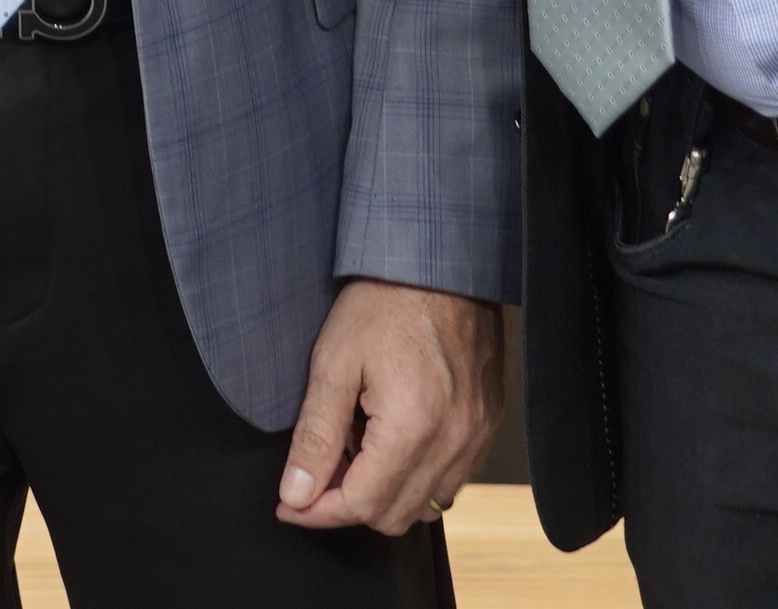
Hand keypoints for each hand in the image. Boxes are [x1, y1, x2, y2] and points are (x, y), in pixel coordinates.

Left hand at [275, 280, 503, 534]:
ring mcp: (476, 435)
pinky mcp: (486, 424)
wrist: (441, 262)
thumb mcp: (334, 362)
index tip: (291, 504)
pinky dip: (416, 476)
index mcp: (412, 427)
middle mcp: (453, 441)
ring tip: (357, 448)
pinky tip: (390, 440)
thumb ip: (316, 436)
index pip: (361, 505)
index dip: (317, 512)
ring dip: (384, 493)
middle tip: (319, 469)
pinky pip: (451, 479)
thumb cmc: (386, 301)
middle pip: (393, 516)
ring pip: (425, 505)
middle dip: (347, 504)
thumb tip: (297, 493)